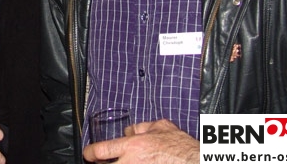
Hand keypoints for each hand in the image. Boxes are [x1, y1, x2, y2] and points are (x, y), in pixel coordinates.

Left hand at [82, 119, 198, 163]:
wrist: (197, 162)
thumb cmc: (182, 147)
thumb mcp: (161, 127)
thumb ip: (140, 127)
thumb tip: (128, 131)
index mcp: (133, 146)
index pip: (101, 151)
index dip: (90, 153)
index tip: (88, 155)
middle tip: (99, 163)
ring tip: (121, 162)